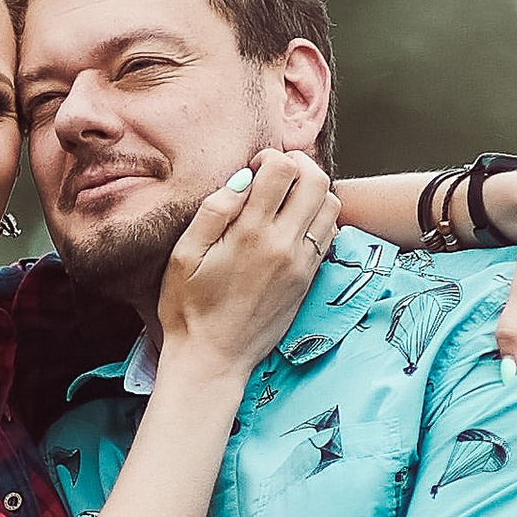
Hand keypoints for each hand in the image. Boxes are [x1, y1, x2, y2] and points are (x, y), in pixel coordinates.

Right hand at [156, 149, 338, 376]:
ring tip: (287, 199)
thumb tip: (243, 179)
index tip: (254, 169)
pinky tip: (293, 226)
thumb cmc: (188, 308)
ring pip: (331, 205)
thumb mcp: (184, 255)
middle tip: (276, 175)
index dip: (270, 157)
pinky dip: (318, 219)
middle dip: (299, 165)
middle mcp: (284, 245)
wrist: (212, 358)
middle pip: (317, 180)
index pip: (284, 169)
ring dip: (313, 192)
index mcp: (250, 233)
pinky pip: (329, 235)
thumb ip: (213, 211)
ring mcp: (302, 263)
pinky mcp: (309, 279)